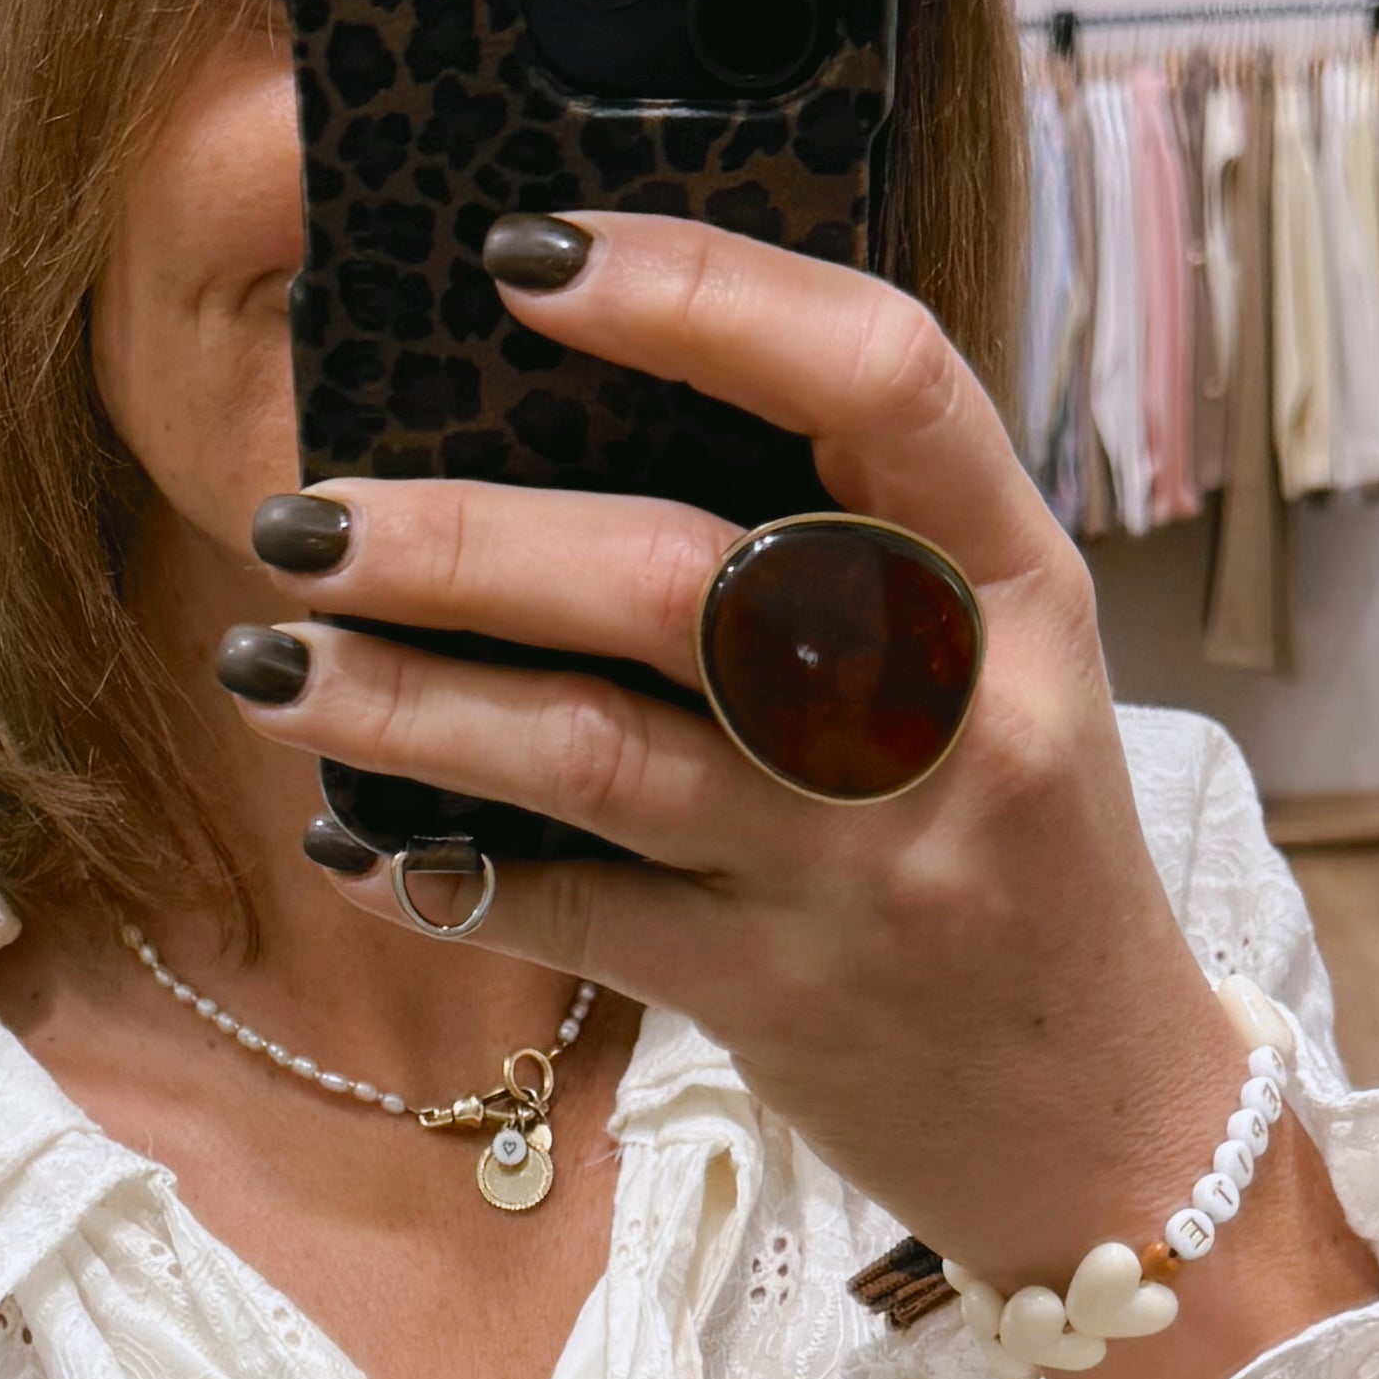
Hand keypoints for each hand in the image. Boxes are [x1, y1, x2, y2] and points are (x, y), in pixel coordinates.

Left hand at [219, 213, 1377, 1378]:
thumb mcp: (1001, 667)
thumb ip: (857, 548)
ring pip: (596, 752)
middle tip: (300, 515)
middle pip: (682, 573)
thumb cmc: (1019, 852)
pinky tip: (352, 839)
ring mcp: (866, 866)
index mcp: (1020, 581)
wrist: (1113, 1126)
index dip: (699, 289)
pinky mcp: (787, 997)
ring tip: (265, 660)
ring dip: (404, 702)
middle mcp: (954, 712)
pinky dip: (446, 874)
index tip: (525, 253)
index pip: (877, 375)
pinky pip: (578, 919)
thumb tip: (591, 414)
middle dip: (461, 537)